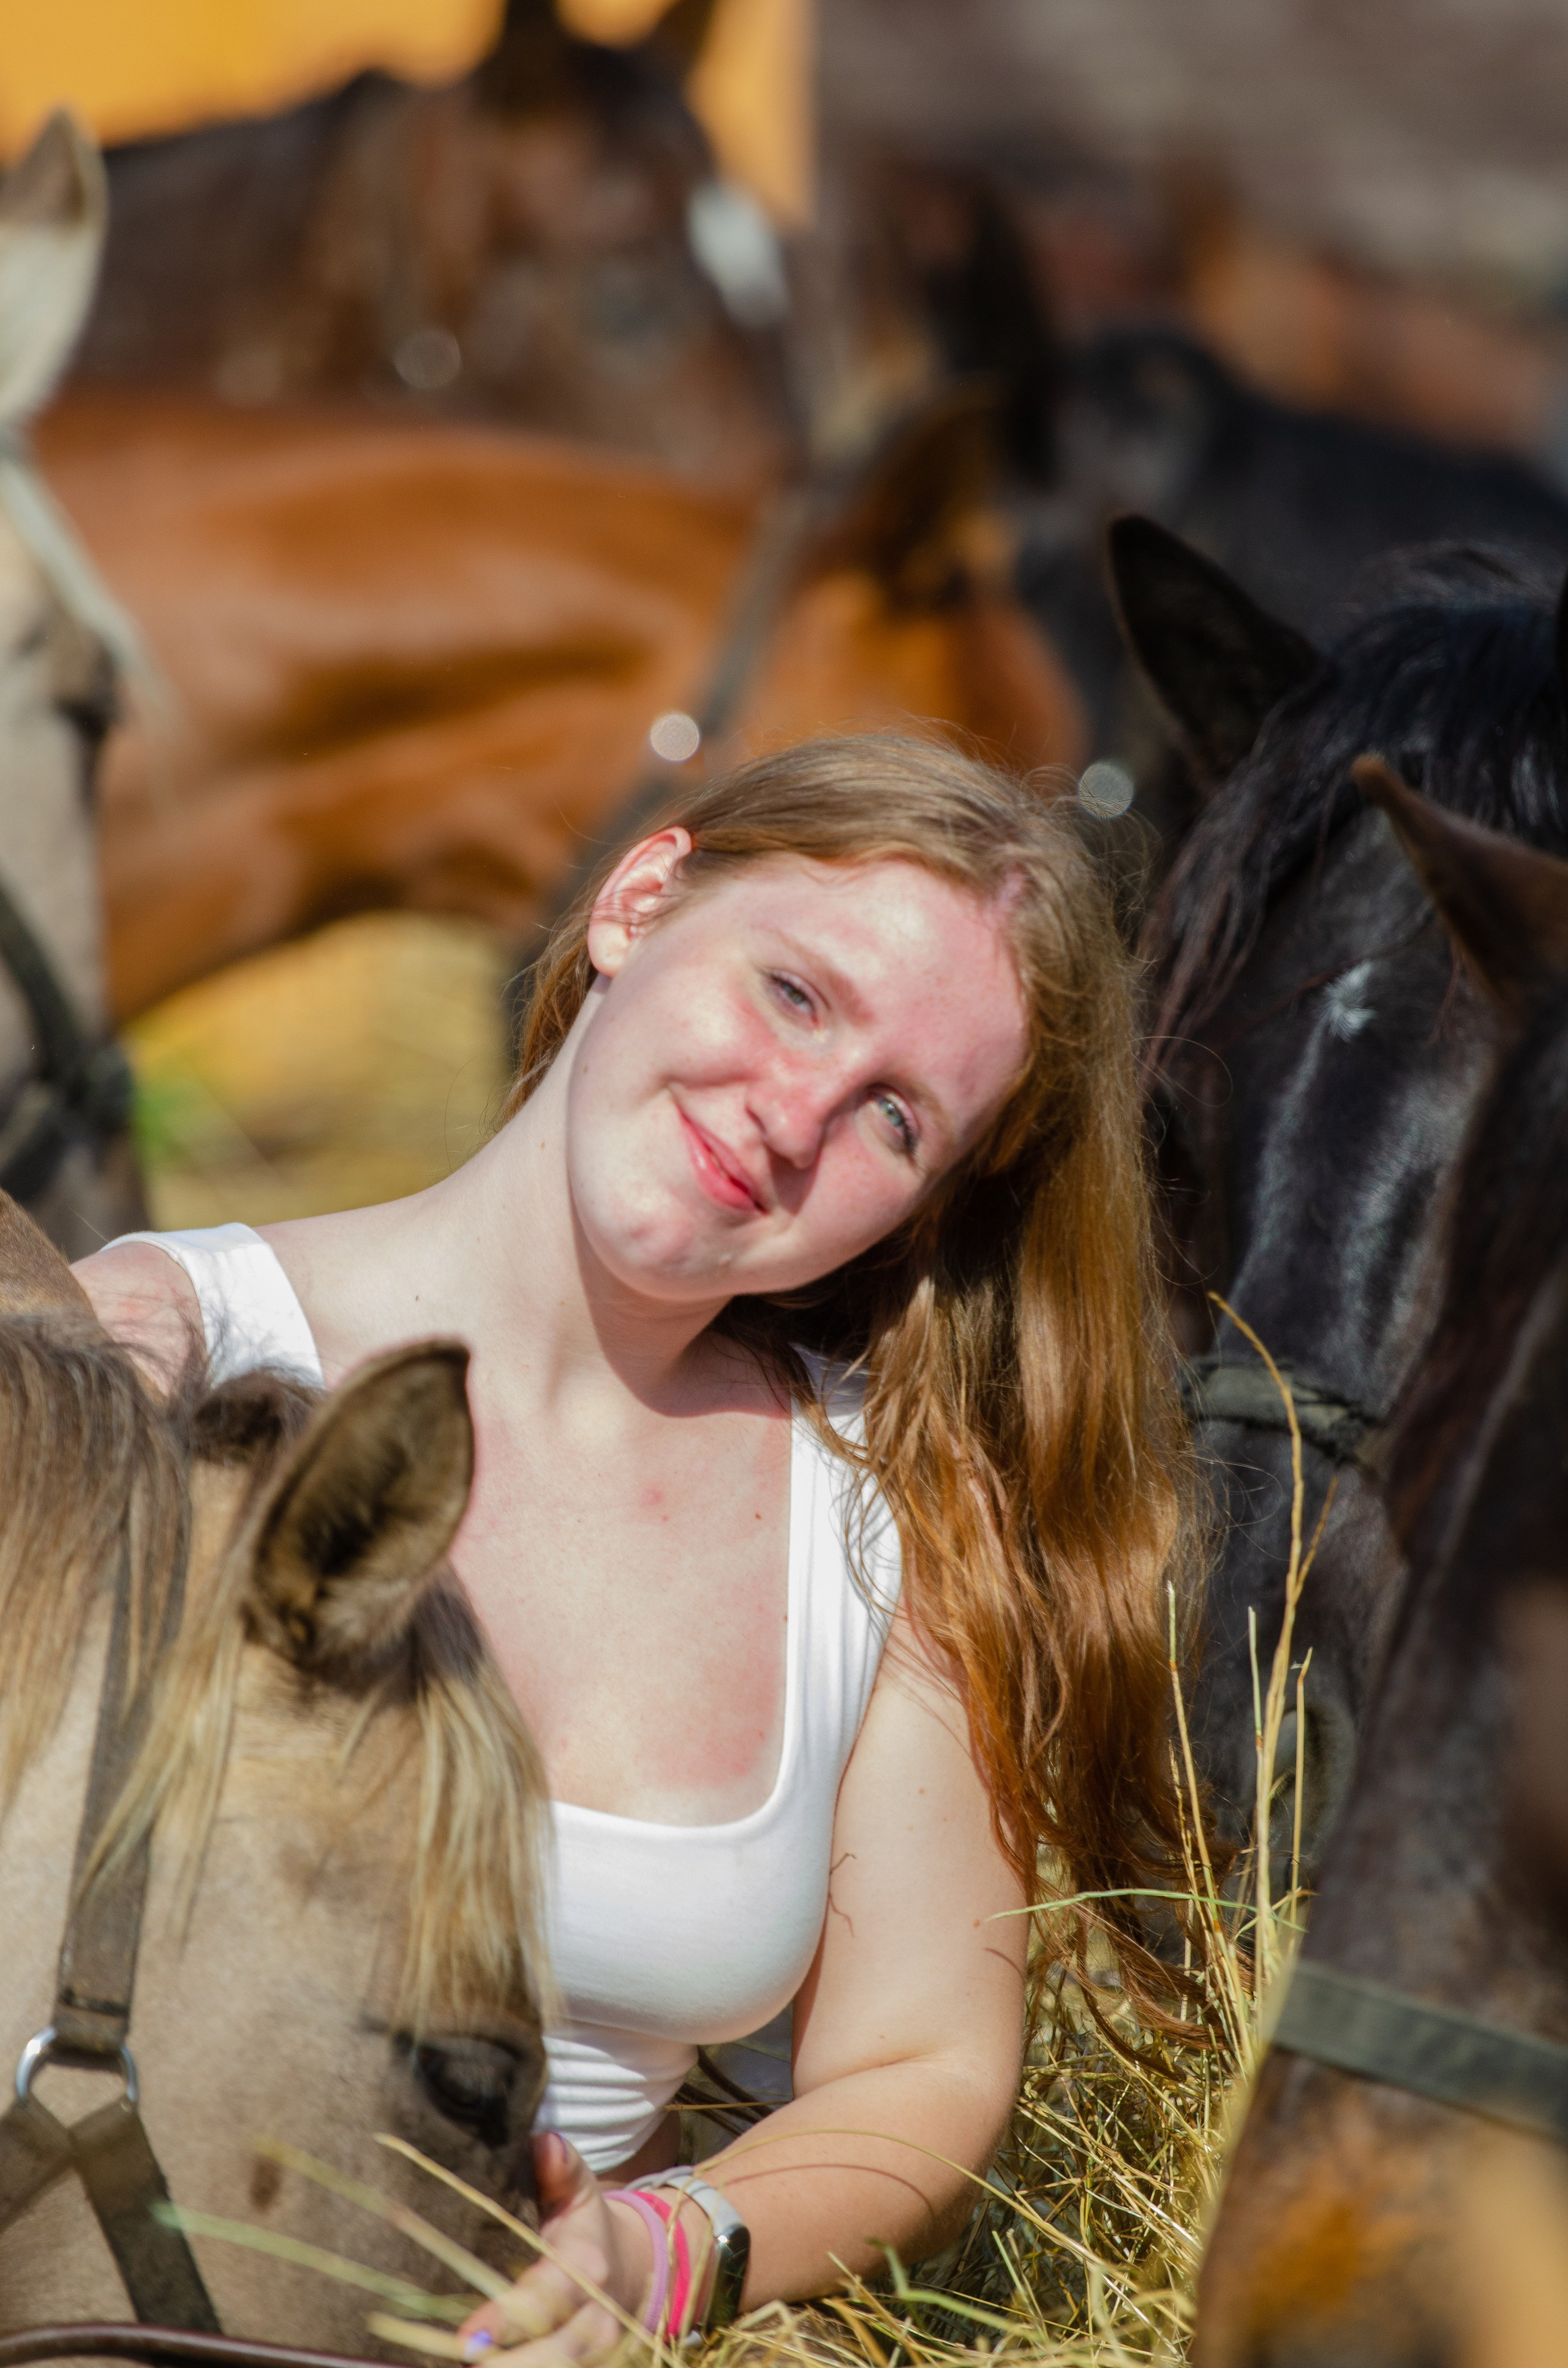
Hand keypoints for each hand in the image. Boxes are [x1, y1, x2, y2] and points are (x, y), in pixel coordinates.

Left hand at [459, 2131, 652, 2367]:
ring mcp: (595, 2356)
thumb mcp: (576, 2189)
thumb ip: (562, 2167)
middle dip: (503, 2365)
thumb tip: (546, 2144)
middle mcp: (596, 2320)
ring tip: (455, 2367)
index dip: (507, 2320)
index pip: (546, 2299)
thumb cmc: (583, 2226)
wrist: (627, 2272)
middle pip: (551, 2357)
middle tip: (454, 2358)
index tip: (466, 2338)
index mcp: (587, 2267)